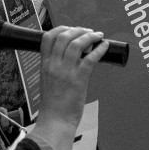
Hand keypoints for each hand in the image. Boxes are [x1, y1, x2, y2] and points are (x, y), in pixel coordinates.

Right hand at [31, 27, 107, 149]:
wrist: (56, 121)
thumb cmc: (53, 105)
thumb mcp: (47, 81)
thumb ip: (55, 68)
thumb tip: (70, 59)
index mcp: (44, 65)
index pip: (47, 37)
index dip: (60, 28)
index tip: (70, 29)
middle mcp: (53, 65)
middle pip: (64, 36)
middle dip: (78, 30)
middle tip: (88, 31)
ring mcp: (65, 71)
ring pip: (77, 43)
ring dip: (89, 36)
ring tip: (97, 36)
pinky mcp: (78, 79)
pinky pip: (90, 58)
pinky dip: (99, 49)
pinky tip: (104, 47)